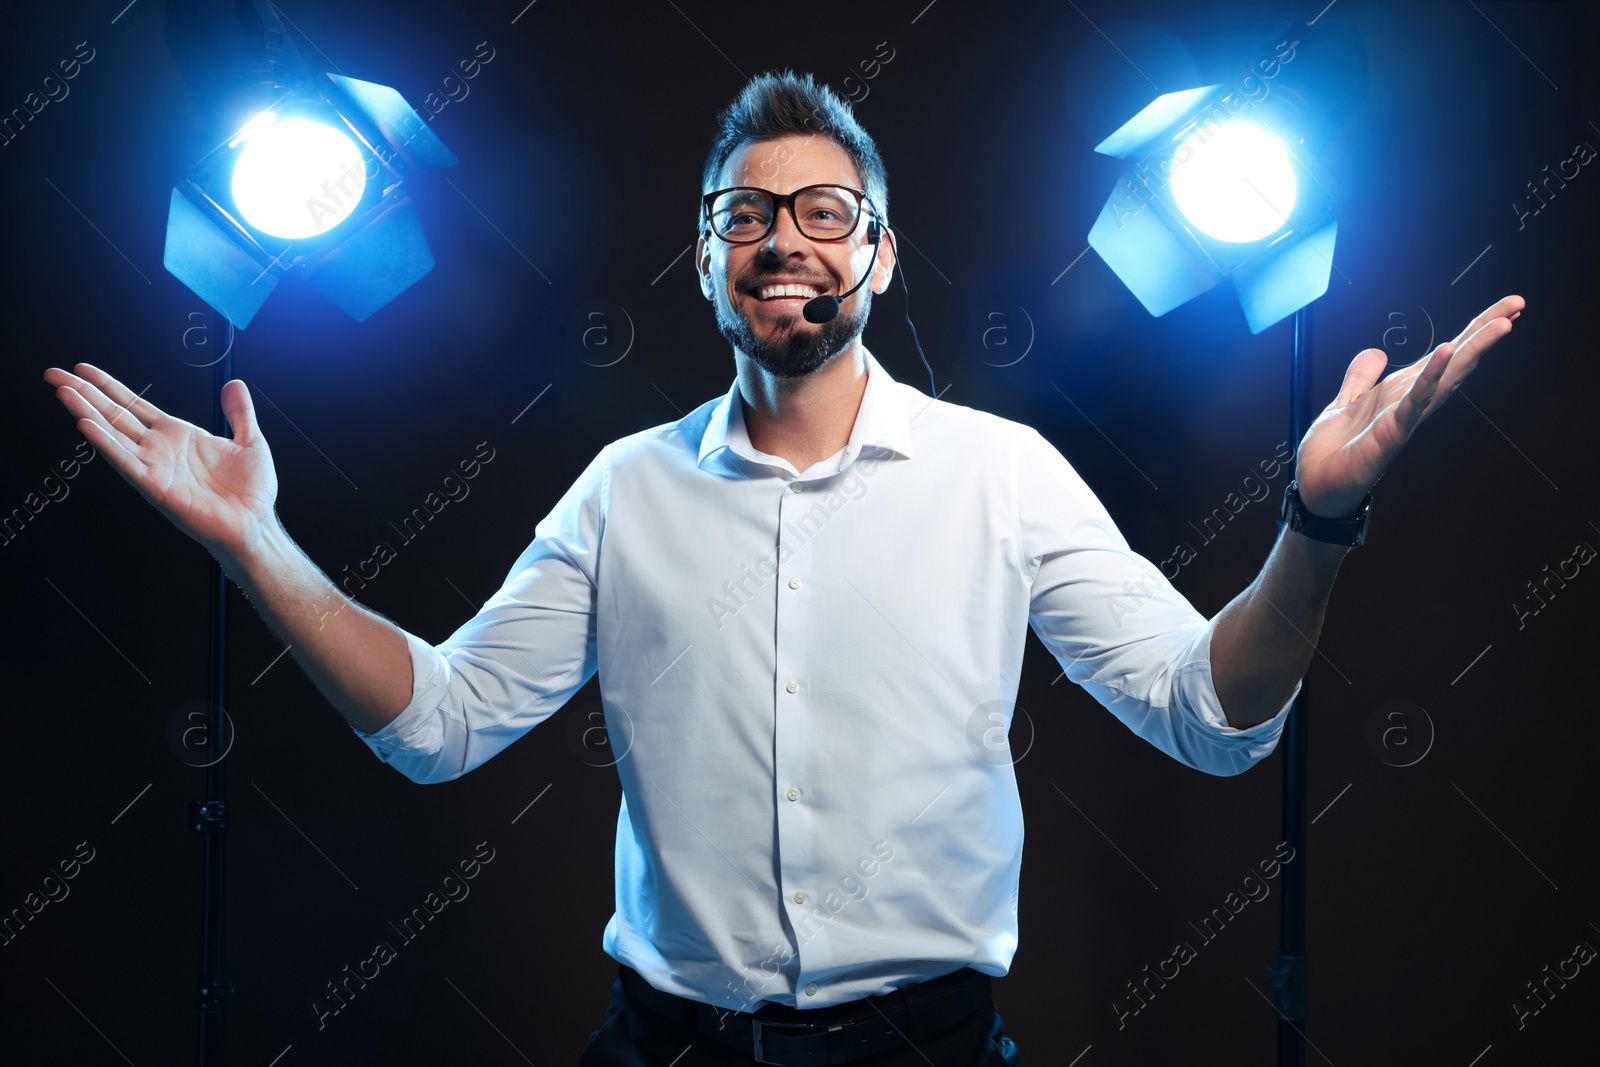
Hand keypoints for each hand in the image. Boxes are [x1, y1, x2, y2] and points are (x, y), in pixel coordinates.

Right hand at [42, 363, 279, 558]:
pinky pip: (124, 461)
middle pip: (114, 414)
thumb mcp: (249, 442)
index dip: (109, 386)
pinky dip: (104, 443)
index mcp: (177, 436)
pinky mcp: (154, 486)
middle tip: (55, 373)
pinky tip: (85, 425)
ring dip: (86, 411)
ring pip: (112, 433)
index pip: (134, 405)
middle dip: (84, 393)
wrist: (255, 525)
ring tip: (63, 391)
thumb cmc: (251, 493)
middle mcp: (159, 449)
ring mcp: (154, 467)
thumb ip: (239, 412)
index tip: (84, 369)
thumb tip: (235, 383)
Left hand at [1293, 294, 1524, 517]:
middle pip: (1456, 362)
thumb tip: (1375, 351)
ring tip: (1500, 325)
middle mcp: (1411, 403)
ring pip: (1446, 379)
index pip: (1444, 357)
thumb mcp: (1346, 403)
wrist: (1317, 486)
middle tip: (1517, 304)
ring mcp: (1405, 419)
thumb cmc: (1335, 451)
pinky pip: (1414, 401)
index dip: (1471, 332)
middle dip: (1485, 333)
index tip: (1504, 310)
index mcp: (1402, 392)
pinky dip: (1430, 377)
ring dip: (1472, 350)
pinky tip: (1445, 353)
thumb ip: (1361, 378)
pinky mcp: (1391, 433)